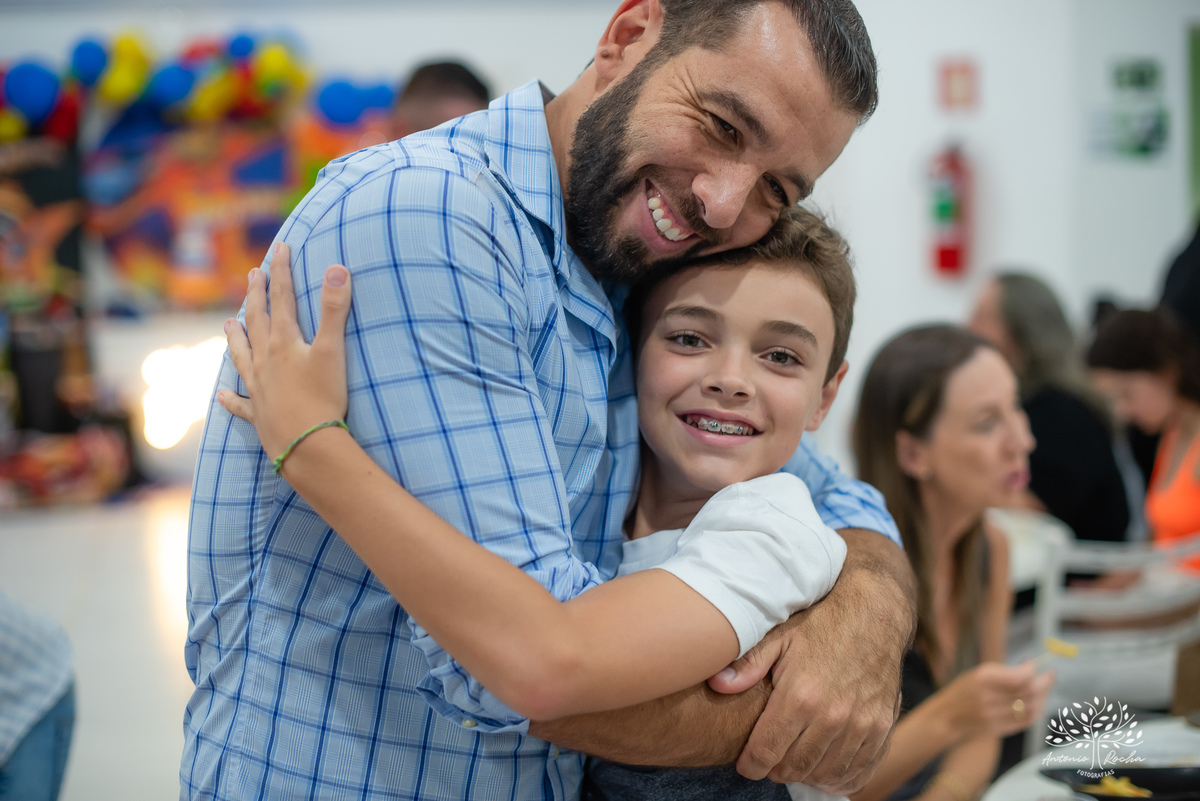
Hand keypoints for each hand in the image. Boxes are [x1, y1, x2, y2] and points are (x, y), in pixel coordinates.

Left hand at [219, 242, 352, 460]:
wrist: (307, 445)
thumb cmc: (322, 398)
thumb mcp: (333, 350)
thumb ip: (335, 309)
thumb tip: (338, 268)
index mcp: (284, 343)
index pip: (283, 299)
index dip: (282, 272)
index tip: (280, 249)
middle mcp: (265, 361)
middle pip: (257, 321)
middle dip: (256, 296)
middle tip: (253, 275)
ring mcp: (259, 388)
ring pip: (242, 356)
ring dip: (235, 338)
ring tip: (227, 324)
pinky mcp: (259, 415)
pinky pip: (241, 404)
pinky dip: (231, 399)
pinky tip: (223, 395)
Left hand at [707, 573, 909, 793]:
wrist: (874, 614)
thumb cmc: (821, 624)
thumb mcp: (780, 636)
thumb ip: (749, 664)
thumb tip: (718, 684)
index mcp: (800, 696)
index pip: (767, 752)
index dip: (751, 765)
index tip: (746, 764)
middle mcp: (832, 717)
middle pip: (795, 768)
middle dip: (777, 770)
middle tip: (769, 760)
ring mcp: (861, 725)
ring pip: (826, 774)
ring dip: (807, 774)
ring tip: (795, 761)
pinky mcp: (882, 727)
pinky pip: (861, 770)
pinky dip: (841, 777)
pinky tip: (827, 770)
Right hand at [942, 661, 1054, 739]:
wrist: (946, 716)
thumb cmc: (963, 690)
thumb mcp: (978, 673)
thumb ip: (1004, 671)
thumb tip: (1030, 666)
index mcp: (981, 679)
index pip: (1018, 677)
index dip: (1031, 670)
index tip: (1033, 663)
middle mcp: (987, 698)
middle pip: (1028, 693)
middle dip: (1043, 683)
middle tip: (1048, 675)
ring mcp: (993, 716)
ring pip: (1031, 708)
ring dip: (1042, 698)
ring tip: (1043, 689)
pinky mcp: (998, 729)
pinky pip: (1025, 722)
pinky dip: (1036, 712)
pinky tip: (1037, 703)